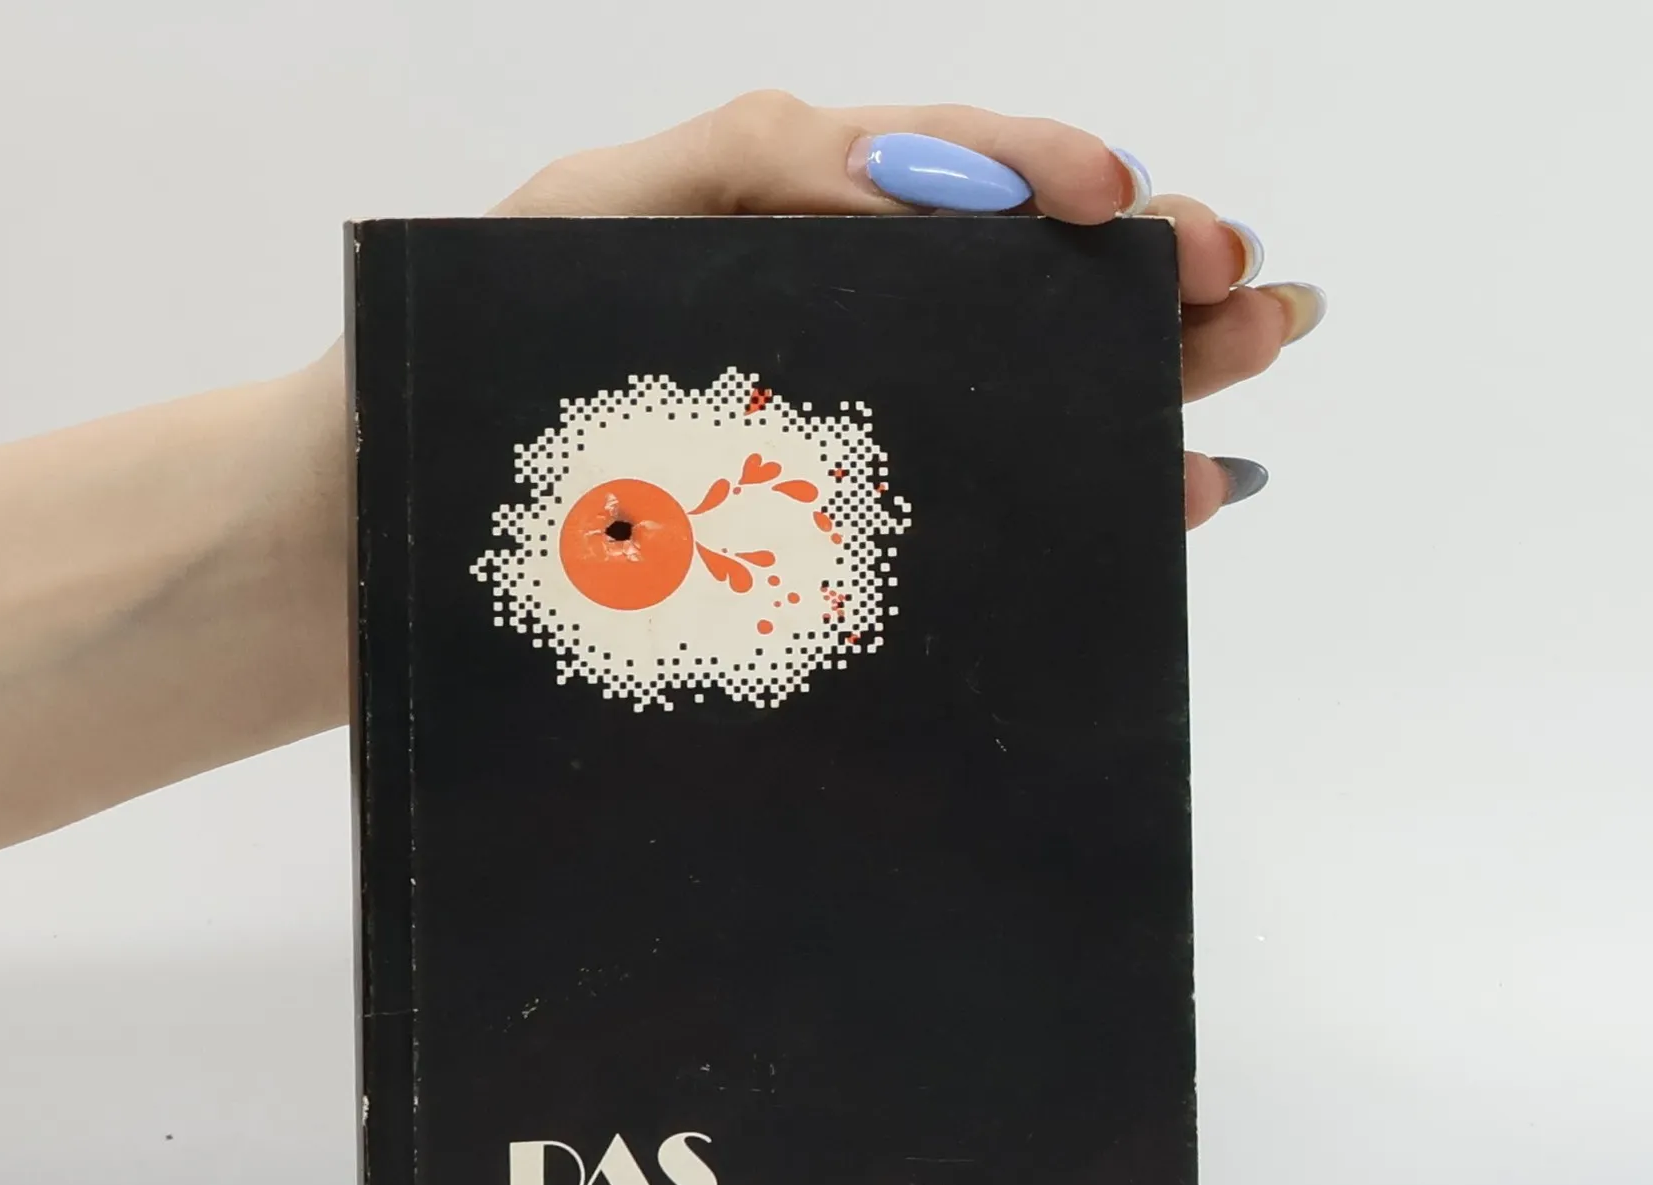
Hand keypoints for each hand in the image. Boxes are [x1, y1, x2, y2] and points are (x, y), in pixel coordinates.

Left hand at [493, 92, 1322, 530]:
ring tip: (1249, 376)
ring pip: (1026, 400)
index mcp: (802, 227)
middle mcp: (845, 330)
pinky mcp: (830, 551)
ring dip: (1146, 389)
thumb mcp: (599, 212)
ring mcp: (846, 440)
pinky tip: (1170, 498)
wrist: (390, 528)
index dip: (1063, 186)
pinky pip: (977, 514)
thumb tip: (930, 180)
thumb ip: (762, 165)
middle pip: (1028, 291)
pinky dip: (1079, 503)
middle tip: (1262, 296)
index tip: (1138, 214)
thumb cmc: (478, 350)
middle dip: (1151, 284)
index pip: (965, 184)